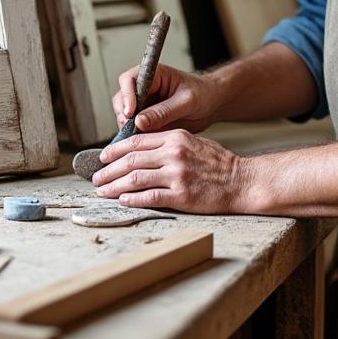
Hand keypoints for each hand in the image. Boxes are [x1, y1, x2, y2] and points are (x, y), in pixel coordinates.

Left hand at [91, 130, 254, 213]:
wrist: (241, 181)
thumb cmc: (218, 163)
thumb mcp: (193, 142)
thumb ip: (168, 143)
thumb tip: (140, 151)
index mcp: (175, 138)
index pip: (136, 142)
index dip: (115, 150)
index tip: (103, 157)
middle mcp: (173, 154)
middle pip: (130, 160)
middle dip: (108, 170)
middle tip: (96, 177)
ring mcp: (177, 175)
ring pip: (135, 179)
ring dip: (114, 186)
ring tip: (102, 191)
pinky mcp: (181, 195)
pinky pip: (149, 197)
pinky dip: (132, 199)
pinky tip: (122, 200)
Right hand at [111, 64, 220, 133]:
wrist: (212, 104)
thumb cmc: (203, 94)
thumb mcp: (187, 102)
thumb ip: (164, 111)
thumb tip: (140, 121)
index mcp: (153, 74)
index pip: (129, 80)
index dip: (126, 96)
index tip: (130, 113)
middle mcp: (145, 88)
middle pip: (121, 99)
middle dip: (124, 115)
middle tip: (132, 130)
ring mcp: (144, 104)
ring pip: (124, 116)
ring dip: (128, 128)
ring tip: (141, 138)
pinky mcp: (147, 119)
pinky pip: (134, 128)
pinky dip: (136, 136)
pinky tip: (144, 143)